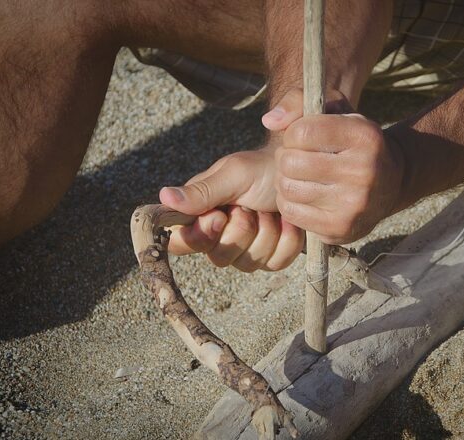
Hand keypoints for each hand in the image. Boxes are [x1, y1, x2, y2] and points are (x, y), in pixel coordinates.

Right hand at [157, 89, 314, 270]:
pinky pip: (276, 262)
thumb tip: (163, 196)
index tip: (218, 216)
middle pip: (218, 258)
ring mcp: (245, 251)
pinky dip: (286, 239)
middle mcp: (218, 237)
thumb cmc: (261, 168)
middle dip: (241, 229)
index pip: (180, 243)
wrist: (300, 172)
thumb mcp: (232, 175)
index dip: (199, 236)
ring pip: (249, 263)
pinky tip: (286, 221)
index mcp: (200, 215)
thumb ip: (201, 192)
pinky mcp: (271, 257)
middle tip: (250, 205)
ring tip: (268, 208)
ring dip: (266, 231)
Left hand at [273, 113, 403, 243]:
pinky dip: (289, 203)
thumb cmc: (352, 141)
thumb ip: (298, 102)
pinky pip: (291, 213)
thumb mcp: (335, 109)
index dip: (292, 134)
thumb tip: (269, 121)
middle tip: (296, 159)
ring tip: (298, 176)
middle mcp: (364, 171)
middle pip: (291, 162)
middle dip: (286, 158)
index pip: (301, 132)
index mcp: (364, 136)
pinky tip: (303, 195)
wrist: (391, 182)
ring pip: (288, 189)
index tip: (302, 137)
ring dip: (285, 180)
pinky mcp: (340, 228)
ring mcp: (353, 204)